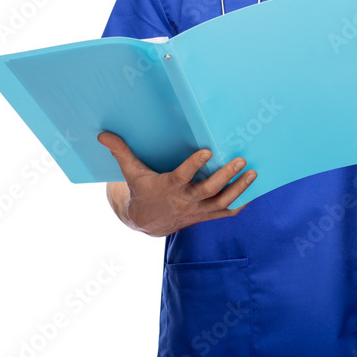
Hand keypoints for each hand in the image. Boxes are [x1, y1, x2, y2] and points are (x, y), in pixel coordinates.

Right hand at [97, 132, 256, 236]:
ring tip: (253, 173)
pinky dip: (240, 204)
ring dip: (239, 188)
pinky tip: (253, 192)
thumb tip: (102, 134)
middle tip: (240, 160)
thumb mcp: (131, 171)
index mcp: (169, 187)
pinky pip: (226, 212)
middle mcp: (186, 200)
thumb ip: (121, 151)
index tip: (207, 151)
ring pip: (222, 201)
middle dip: (225, 175)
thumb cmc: (142, 190)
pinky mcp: (206, 215)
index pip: (183, 176)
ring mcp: (198, 210)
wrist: (147, 222)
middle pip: (209, 190)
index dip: (194, 165)